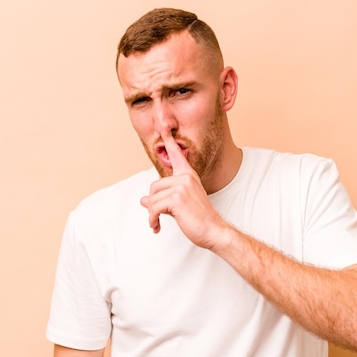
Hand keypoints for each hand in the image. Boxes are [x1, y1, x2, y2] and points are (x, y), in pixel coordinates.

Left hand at [140, 131, 225, 247]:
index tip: (163, 125)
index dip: (168, 140)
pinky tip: (157, 227)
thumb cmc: (199, 219)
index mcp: (188, 175)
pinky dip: (152, 220)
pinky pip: (153, 208)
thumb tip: (143, 200)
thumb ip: (163, 199)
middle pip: (154, 185)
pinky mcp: (176, 199)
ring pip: (152, 198)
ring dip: (152, 214)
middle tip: (157, 216)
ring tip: (157, 223)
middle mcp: (185, 177)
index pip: (176, 155)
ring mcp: (181, 187)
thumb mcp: (180, 205)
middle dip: (153, 203)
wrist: (213, 231)